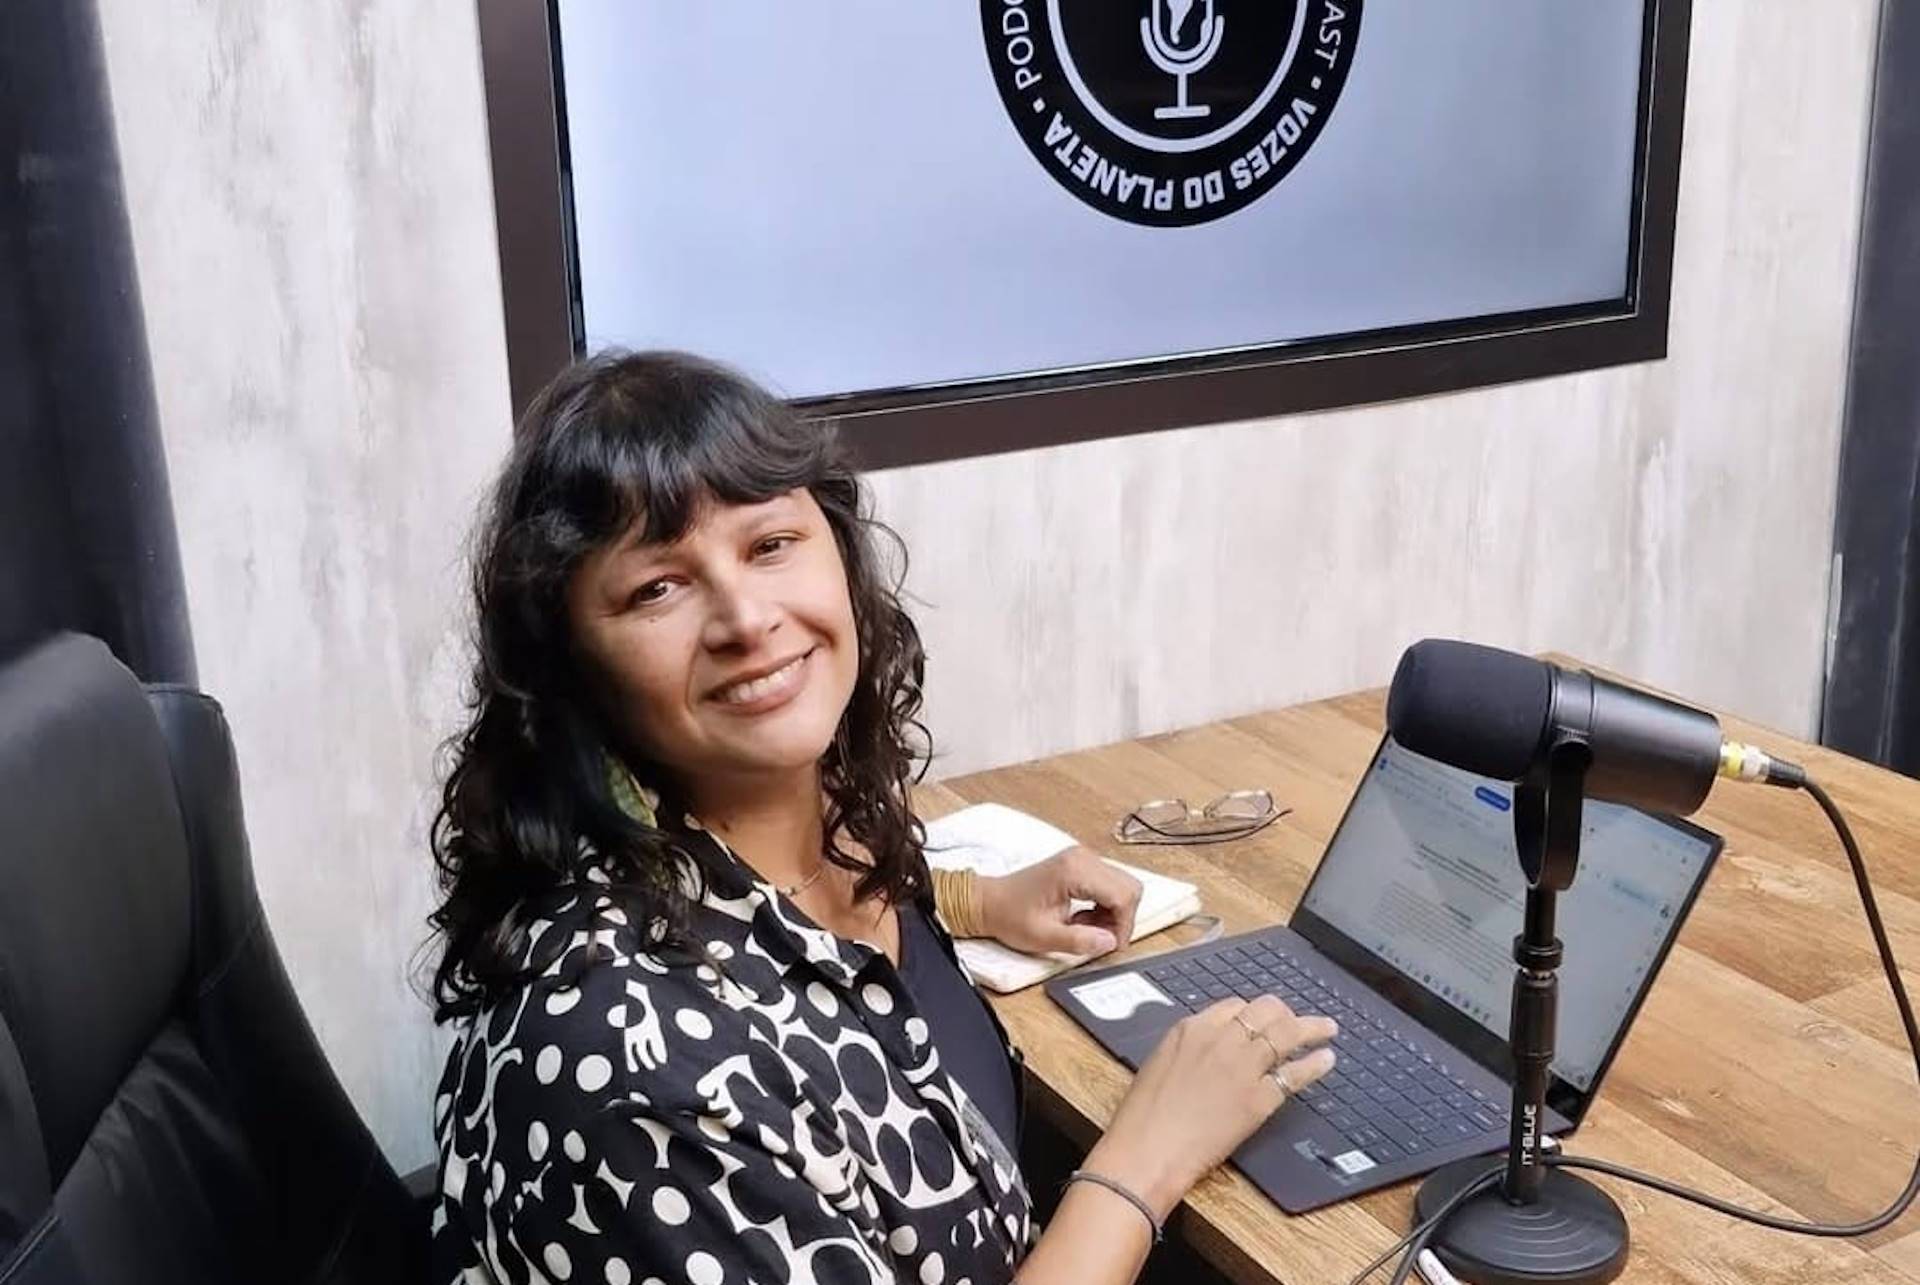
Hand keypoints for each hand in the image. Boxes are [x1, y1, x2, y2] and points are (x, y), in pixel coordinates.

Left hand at [975, 845, 1142, 957]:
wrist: (988, 902)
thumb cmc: (1009, 915)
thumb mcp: (1044, 937)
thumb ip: (1080, 942)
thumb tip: (1109, 943)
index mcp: (1074, 871)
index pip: (1123, 896)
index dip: (1123, 926)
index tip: (1111, 945)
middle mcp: (1082, 858)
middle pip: (1128, 887)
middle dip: (1120, 918)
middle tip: (1099, 938)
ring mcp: (1081, 858)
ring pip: (1122, 886)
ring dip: (1112, 913)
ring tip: (1085, 928)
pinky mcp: (1079, 864)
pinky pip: (1108, 884)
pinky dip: (1104, 905)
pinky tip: (1082, 918)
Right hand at [1084, 996, 1337, 1217]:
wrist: (1149, 1148)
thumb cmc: (1144, 1115)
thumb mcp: (1160, 1064)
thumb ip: (1188, 1049)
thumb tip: (1208, 1051)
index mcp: (1192, 1029)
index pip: (1235, 1007)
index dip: (1254, 1011)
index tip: (1263, 1019)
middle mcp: (1221, 1040)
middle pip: (1266, 1011)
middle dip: (1286, 1013)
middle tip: (1297, 1021)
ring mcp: (1243, 1067)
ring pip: (1286, 1035)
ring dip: (1311, 1028)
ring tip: (1327, 1028)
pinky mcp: (1260, 1098)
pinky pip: (1295, 1073)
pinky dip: (1314, 1064)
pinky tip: (1326, 1059)